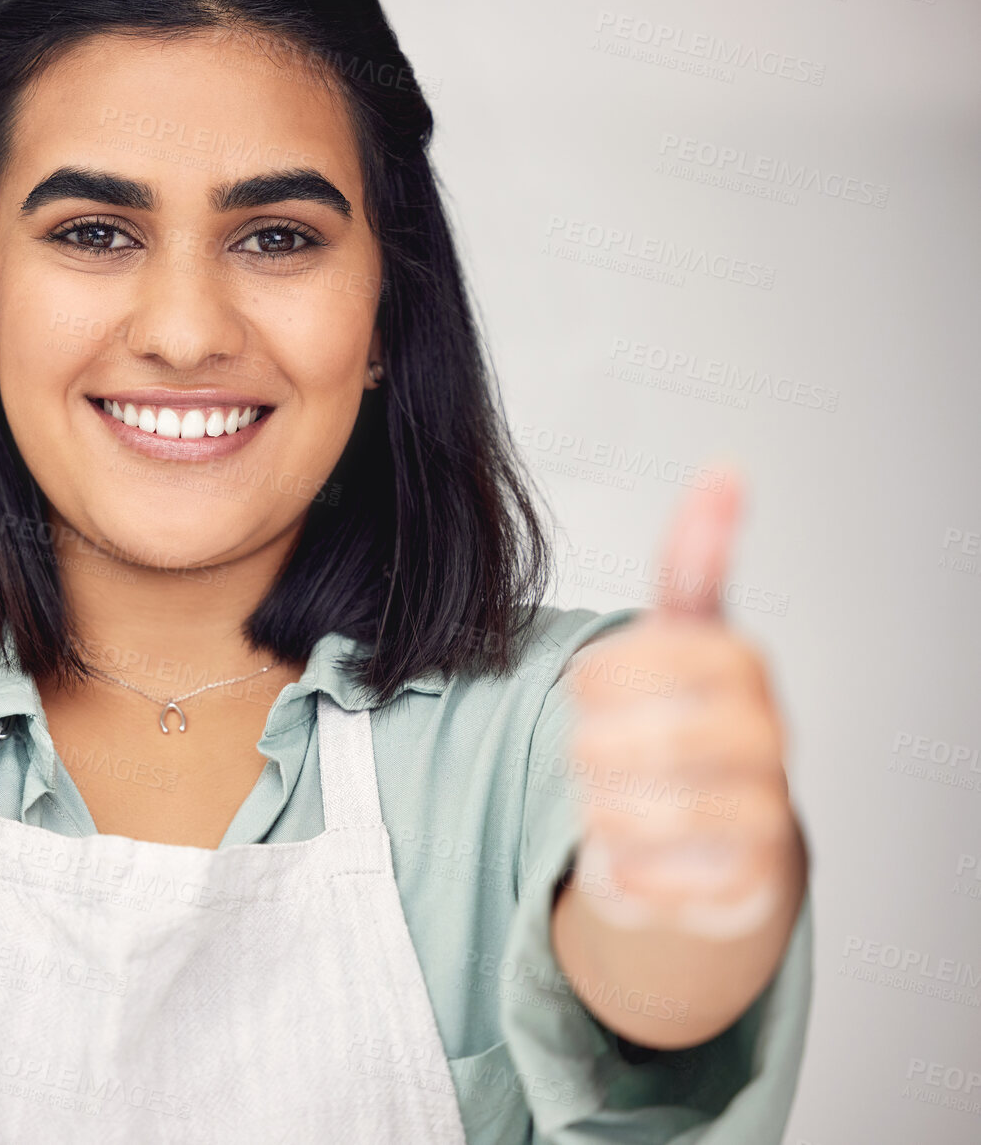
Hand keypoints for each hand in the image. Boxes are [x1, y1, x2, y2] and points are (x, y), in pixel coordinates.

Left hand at [565, 470, 803, 941]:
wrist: (721, 837)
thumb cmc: (690, 724)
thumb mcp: (684, 637)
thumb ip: (695, 560)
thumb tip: (726, 469)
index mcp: (742, 670)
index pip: (658, 656)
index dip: (603, 675)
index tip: (589, 684)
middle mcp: (765, 739)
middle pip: (642, 741)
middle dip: (594, 748)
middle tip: (596, 750)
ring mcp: (761, 815)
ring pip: (644, 813)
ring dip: (603, 808)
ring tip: (611, 798)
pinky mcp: (742, 885)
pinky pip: (653, 879)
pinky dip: (624, 869)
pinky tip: (634, 850)